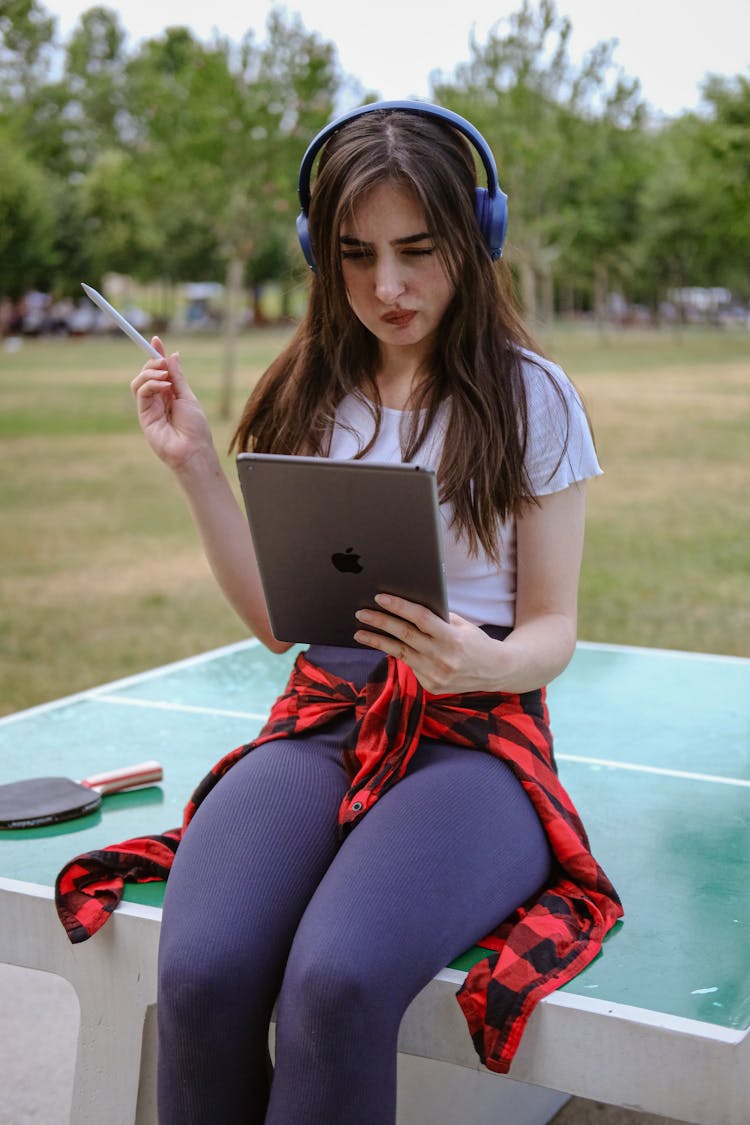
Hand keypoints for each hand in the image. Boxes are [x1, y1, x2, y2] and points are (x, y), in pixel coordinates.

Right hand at [130, 338, 212, 469]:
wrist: (193, 450)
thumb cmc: (195, 428)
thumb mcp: (187, 396)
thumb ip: (177, 377)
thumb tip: (172, 355)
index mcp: (171, 394)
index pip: (160, 370)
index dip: (156, 355)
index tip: (156, 340)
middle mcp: (159, 399)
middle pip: (147, 373)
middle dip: (153, 361)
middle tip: (162, 360)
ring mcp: (150, 407)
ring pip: (139, 381)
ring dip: (150, 372)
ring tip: (164, 375)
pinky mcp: (144, 415)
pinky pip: (141, 392)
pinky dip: (150, 383)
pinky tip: (163, 386)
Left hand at [354, 594, 505, 694]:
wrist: (496, 671)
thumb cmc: (476, 642)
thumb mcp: (462, 625)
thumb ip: (438, 618)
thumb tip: (408, 606)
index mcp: (452, 638)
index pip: (420, 619)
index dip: (399, 607)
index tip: (379, 598)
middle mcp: (443, 658)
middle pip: (404, 636)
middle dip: (380, 623)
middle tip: (361, 613)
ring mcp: (436, 675)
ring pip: (400, 653)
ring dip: (378, 641)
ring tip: (360, 632)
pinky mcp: (431, 686)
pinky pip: (410, 666)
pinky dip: (398, 654)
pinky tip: (385, 645)